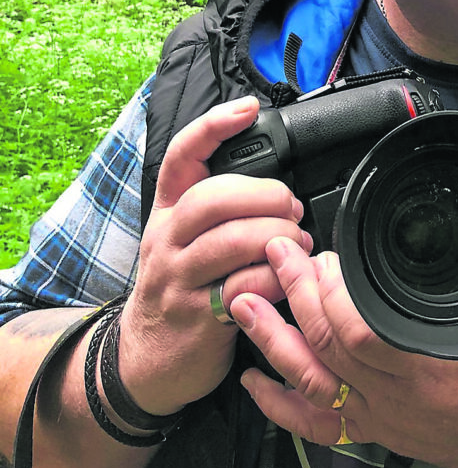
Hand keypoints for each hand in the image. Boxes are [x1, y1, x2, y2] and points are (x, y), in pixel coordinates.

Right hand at [115, 97, 313, 417]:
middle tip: (293, 209)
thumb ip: (220, 209)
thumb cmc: (182, 288)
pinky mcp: (197, 316)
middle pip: (213, 198)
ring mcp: (178, 278)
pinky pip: (242, 288)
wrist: (148, 359)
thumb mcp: (186, 240)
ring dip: (276, 236)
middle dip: (265, 195)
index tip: (248, 108)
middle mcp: (167, 239)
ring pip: (230, 241)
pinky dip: (273, 279)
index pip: (182, 156)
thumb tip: (277, 184)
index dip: (214, 127)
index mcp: (169, 212)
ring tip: (298, 243)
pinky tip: (286, 280)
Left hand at [233, 237, 457, 467]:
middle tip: (278, 255)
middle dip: (295, 293)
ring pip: (312, 380)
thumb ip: (456, 292)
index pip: (359, 328)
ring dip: (272, 340)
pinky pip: (317, 425)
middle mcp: (396, 395)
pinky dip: (279, 406)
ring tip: (243, 303)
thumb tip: (419, 250)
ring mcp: (380, 417)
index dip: (330, 290)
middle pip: (328, 344)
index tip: (324, 256)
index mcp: (427, 363)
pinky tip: (253, 382)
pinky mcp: (375, 431)